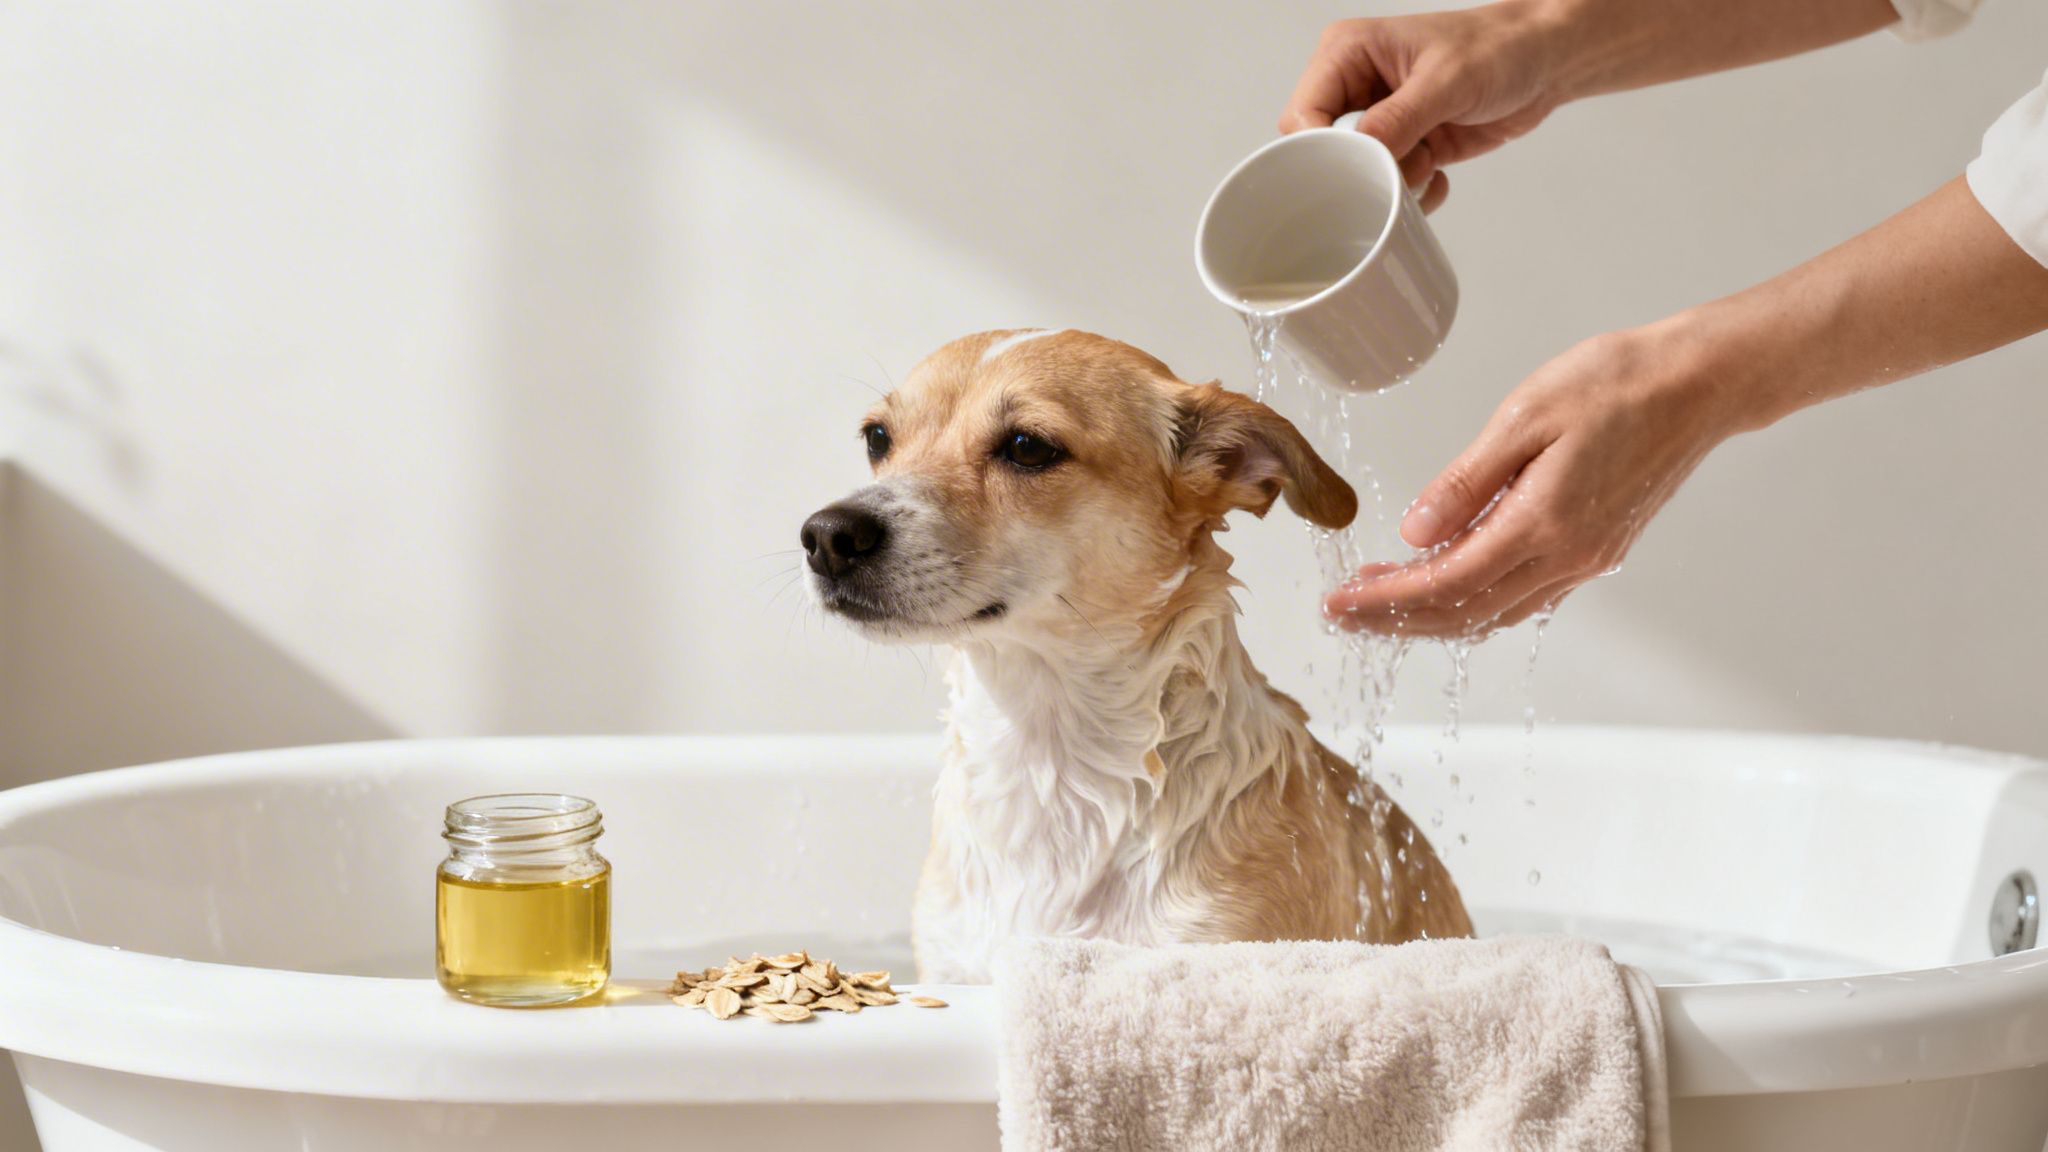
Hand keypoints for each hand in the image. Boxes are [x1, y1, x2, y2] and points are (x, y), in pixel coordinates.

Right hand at [1280, 2, 1571, 212]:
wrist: (1545, 61)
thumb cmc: (1499, 47)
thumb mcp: (1447, 81)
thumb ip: (1398, 120)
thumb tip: (1360, 155)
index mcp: (1347, 53)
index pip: (1302, 113)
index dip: (1319, 148)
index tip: (1355, 169)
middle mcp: (1354, 86)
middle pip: (1323, 150)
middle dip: (1363, 168)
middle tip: (1402, 165)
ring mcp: (1379, 119)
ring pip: (1359, 174)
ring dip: (1396, 180)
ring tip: (1431, 159)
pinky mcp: (1404, 146)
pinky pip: (1389, 185)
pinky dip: (1415, 192)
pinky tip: (1440, 174)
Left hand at [1323, 322, 1738, 637]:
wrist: (1698, 383)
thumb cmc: (1617, 383)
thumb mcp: (1524, 417)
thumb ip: (1465, 483)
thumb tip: (1414, 533)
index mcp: (1544, 524)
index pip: (1446, 584)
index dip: (1386, 600)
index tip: (1340, 602)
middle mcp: (1568, 557)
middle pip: (1466, 614)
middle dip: (1397, 619)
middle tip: (1344, 613)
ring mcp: (1587, 560)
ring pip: (1495, 613)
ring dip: (1433, 616)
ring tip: (1381, 599)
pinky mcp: (1598, 551)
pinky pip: (1524, 597)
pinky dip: (1475, 600)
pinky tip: (1444, 580)